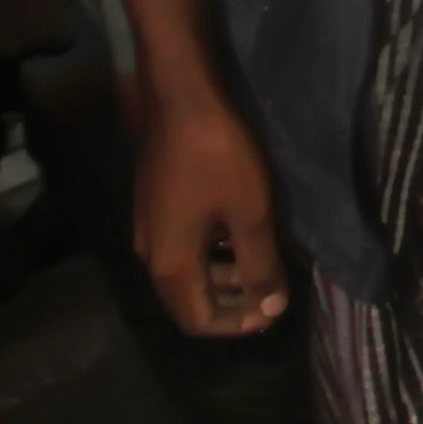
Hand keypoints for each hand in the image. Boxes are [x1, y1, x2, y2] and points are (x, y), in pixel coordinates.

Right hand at [133, 68, 288, 336]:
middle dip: (231, 303)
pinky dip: (211, 252)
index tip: (274, 309)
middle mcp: (150, 255)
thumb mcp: (251, 216)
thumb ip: (260, 267)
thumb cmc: (218, 159)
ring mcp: (148, 229)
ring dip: (222, 277)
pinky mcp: (153, 207)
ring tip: (261, 262)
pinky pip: (182, 247)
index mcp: (171, 266)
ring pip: (186, 273)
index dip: (238, 324)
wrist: (180, 99)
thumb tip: (271, 309)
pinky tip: (238, 232)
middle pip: (188, 301)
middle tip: (271, 290)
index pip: (199, 321)